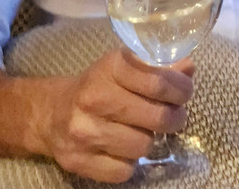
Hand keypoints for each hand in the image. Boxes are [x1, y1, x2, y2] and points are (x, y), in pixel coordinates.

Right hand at [41, 47, 194, 182]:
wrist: (51, 113)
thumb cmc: (98, 87)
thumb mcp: (125, 67)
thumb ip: (157, 67)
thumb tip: (188, 68)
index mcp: (110, 68)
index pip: (159, 81)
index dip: (181, 89)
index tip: (184, 94)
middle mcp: (94, 98)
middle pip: (157, 117)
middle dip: (173, 118)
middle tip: (172, 116)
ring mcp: (84, 132)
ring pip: (143, 147)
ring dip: (148, 141)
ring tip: (141, 131)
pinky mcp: (78, 161)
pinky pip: (124, 171)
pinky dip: (129, 163)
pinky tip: (122, 148)